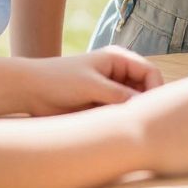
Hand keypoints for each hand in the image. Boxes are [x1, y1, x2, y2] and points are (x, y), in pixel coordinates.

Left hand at [23, 47, 162, 114]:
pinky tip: (115, 129)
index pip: (150, 72)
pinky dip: (121, 120)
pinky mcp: (102, 104)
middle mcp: (118, 73)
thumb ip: (118, 95)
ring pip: (134, 103)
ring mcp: (111, 89)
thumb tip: (142, 107)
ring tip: (125, 126)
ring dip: (133, 114)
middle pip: (146, 88)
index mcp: (118, 58)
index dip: (156, 90)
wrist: (32, 89)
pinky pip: (120, 113)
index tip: (151, 110)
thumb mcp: (91, 85)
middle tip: (142, 122)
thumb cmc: (59, 80)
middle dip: (146, 104)